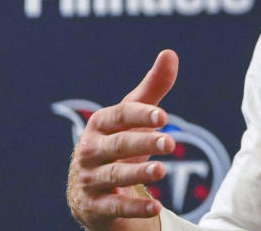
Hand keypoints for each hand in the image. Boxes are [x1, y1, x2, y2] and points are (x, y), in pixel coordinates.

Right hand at [67, 50, 178, 230]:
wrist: (91, 191)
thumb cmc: (118, 144)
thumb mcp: (134, 117)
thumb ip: (152, 89)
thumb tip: (170, 53)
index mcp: (100, 125)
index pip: (120, 115)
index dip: (141, 114)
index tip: (164, 115)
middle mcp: (91, 151)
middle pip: (118, 145)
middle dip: (144, 142)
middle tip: (171, 142)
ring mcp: (89, 180)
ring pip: (114, 175)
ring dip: (138, 173)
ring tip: (161, 170)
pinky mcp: (93, 206)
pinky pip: (113, 207)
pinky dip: (133, 207)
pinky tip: (155, 207)